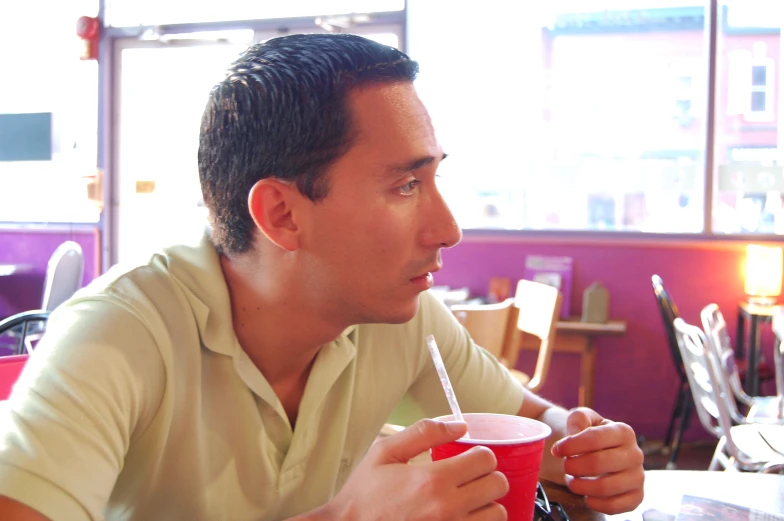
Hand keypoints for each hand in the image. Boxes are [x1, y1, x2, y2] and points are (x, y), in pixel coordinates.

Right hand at [323, 419, 508, 520]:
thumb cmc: (365, 495)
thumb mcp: (384, 453)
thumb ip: (423, 432)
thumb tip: (460, 425)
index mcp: (432, 480)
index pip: (485, 459)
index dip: (480, 454)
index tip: (469, 457)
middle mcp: (447, 508)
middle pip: (498, 485)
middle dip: (487, 476)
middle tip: (471, 477)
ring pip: (497, 514)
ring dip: (487, 504)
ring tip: (470, 500)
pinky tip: (464, 517)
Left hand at [551, 407, 643, 513]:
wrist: (602, 453)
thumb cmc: (590, 435)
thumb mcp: (583, 419)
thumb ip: (578, 419)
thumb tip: (575, 435)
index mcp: (623, 432)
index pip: (594, 438)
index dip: (570, 446)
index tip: (556, 450)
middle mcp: (635, 454)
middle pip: (597, 464)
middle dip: (573, 466)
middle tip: (565, 466)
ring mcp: (637, 477)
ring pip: (605, 487)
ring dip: (580, 486)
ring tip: (572, 480)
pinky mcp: (636, 497)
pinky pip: (614, 506)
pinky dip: (594, 503)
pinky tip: (586, 495)